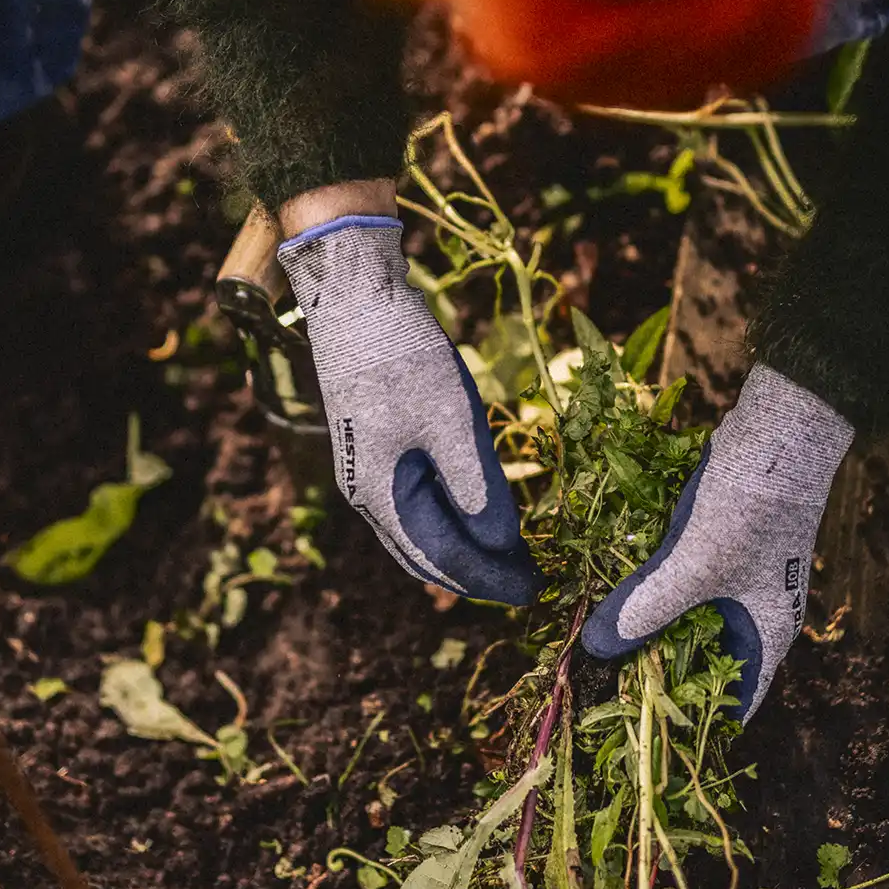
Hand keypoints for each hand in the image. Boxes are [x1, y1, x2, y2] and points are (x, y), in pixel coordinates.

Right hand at [277, 208, 541, 603]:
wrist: (354, 297)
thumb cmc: (402, 355)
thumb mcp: (451, 420)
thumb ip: (477, 488)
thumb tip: (502, 544)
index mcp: (380, 495)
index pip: (442, 559)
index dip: (490, 578)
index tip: (534, 591)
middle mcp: (365, 495)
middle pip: (424, 557)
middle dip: (477, 573)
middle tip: (527, 583)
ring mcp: (365, 471)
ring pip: (416, 534)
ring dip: (462, 549)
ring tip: (508, 556)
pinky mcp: (374, 448)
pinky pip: (412, 506)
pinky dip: (447, 521)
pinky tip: (474, 514)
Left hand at [581, 364, 852, 717]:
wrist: (778, 432)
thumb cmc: (749, 507)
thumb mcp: (692, 566)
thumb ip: (645, 609)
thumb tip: (594, 649)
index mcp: (767, 632)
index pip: (736, 701)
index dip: (695, 723)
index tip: (647, 740)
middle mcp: (757, 612)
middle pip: (707, 662)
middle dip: (660, 675)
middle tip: (606, 692)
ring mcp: (740, 578)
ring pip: (691, 621)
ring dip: (652, 631)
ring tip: (602, 650)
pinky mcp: (723, 546)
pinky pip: (684, 585)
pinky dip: (655, 593)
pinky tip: (617, 595)